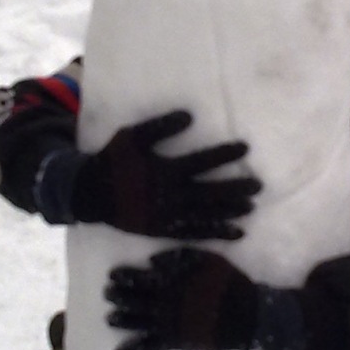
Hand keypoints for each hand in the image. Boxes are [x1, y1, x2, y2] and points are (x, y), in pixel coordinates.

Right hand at [72, 112, 260, 240]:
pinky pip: (195, 233)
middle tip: (259, 185)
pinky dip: (216, 233)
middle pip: (210, 192)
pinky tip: (235, 232)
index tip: (245, 149)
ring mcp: (168, 216)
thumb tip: (189, 115)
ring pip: (206, 215)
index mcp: (164, 170)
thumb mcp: (132, 137)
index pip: (202, 161)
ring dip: (230, 211)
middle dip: (235, 188)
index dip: (224, 154)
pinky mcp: (164, 230)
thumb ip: (160, 126)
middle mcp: (170, 195)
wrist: (90, 193)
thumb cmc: (114, 160)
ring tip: (252, 207)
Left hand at [106, 248, 260, 349]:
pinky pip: (150, 347)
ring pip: (138, 321)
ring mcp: (169, 324)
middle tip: (106, 294)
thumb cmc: (230, 284)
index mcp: (173, 281)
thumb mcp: (209, 260)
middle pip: (136, 299)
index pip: (143, 277)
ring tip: (109, 319)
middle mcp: (166, 302)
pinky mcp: (175, 342)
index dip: (125, 276)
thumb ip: (180, 257)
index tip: (112, 275)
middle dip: (119, 296)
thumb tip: (152, 260)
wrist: (247, 317)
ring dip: (121, 320)